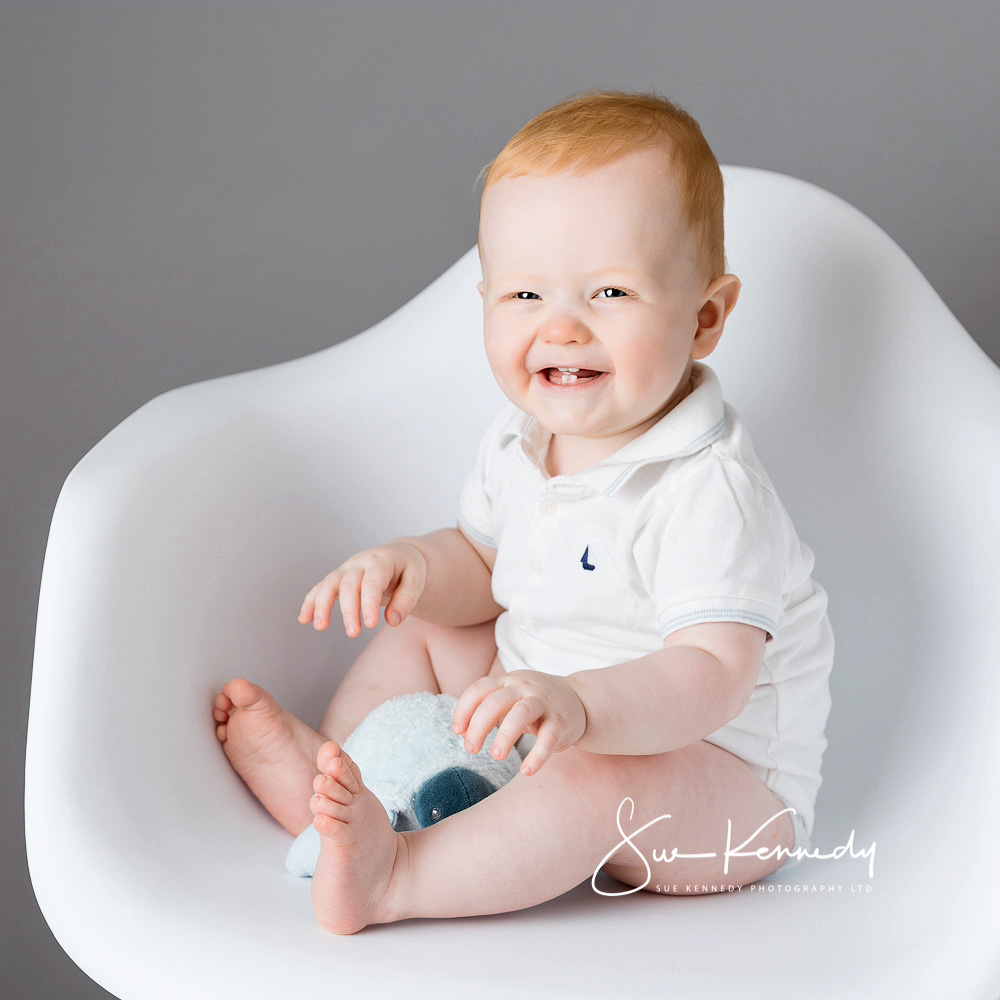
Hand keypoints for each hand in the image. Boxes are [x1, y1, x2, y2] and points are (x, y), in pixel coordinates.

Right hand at [298, 540, 427, 636]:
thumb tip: (393, 621)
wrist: (400, 556)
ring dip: (322, 605)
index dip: (370, 603)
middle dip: (349, 610)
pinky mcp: (339, 578)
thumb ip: (406, 600)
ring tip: (320, 627)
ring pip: (329, 583)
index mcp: (381, 561)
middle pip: (348, 584)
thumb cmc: (408, 570)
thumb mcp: (416, 581)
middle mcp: (360, 563)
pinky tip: (304, 619)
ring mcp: (346, 569)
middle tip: (354, 634)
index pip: (372, 582)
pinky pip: (321, 588)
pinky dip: (311, 602)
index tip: (372, 625)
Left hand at [451, 670, 587, 776]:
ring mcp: (544, 702)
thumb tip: (463, 733)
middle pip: (496, 702)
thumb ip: (487, 711)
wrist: (580, 700)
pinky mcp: (561, 721)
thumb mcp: (510, 699)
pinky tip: (527, 771)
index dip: (464, 709)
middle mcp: (524, 687)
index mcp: (508, 680)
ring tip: (497, 757)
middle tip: (471, 749)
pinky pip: (548, 738)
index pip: (479, 688)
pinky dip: (537, 756)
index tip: (458, 731)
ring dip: (505, 736)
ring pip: (520, 714)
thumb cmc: (535, 704)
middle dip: (479, 727)